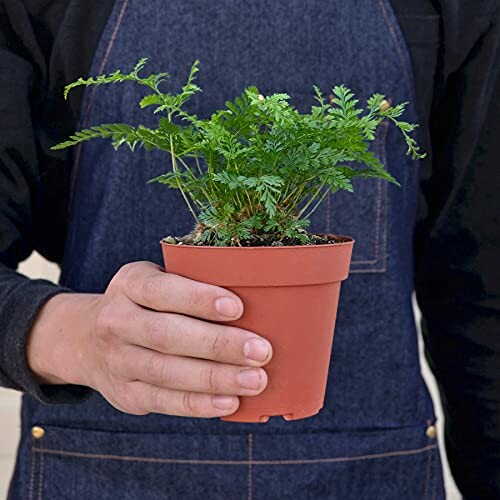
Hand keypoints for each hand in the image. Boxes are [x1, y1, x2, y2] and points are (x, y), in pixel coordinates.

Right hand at [27, 261, 272, 417]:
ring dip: (215, 378)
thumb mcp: (157, 281)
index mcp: (130, 283)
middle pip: (166, 335)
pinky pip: (163, 402)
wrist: (87, 339)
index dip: (199, 299)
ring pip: (167, 373)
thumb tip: (260, 300)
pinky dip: (198, 405)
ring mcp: (118, 361)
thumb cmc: (145, 304)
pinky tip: (229, 402)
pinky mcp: (125, 394)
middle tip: (261, 351)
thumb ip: (192, 286)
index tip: (237, 307)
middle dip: (217, 344)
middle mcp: (116, 321)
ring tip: (255, 380)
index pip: (162, 290)